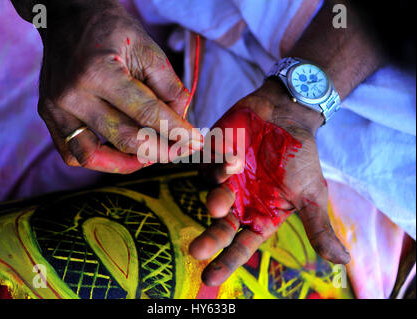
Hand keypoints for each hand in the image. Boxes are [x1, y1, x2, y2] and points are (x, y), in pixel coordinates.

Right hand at [36, 1, 196, 172]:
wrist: (68, 17)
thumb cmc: (110, 29)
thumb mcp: (148, 48)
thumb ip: (169, 87)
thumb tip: (180, 124)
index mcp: (98, 72)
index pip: (146, 114)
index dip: (176, 131)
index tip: (195, 141)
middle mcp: (72, 94)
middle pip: (124, 139)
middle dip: (161, 150)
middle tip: (180, 150)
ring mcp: (55, 108)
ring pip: (92, 157)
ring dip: (128, 163)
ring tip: (151, 155)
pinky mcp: (49, 115)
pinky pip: (72, 154)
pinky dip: (99, 161)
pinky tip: (121, 152)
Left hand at [189, 78, 349, 285]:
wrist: (288, 117)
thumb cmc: (300, 157)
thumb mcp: (312, 194)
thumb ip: (318, 226)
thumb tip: (342, 261)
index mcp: (259, 214)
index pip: (241, 244)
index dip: (226, 262)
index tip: (209, 279)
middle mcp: (238, 200)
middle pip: (219, 226)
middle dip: (209, 240)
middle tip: (197, 251)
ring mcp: (223, 177)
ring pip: (211, 194)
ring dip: (216, 198)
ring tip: (223, 201)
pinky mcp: (213, 154)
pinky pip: (207, 164)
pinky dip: (216, 166)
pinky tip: (234, 158)